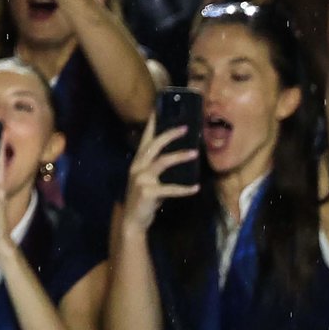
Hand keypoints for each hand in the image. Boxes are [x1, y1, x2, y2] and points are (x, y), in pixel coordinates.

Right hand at [122, 120, 199, 234]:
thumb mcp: (148, 179)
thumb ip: (157, 168)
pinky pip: (170, 189)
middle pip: (153, 145)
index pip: (145, 138)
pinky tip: (195, 188)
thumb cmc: (144, 199)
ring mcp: (141, 179)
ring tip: (195, 152)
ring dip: (180, 156)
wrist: (133, 220)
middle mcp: (137, 167)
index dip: (152, 123)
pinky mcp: (148, 192)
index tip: (159, 109)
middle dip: (170, 135)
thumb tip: (179, 157)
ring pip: (162, 162)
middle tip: (186, 128)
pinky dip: (184, 188)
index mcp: (137, 162)